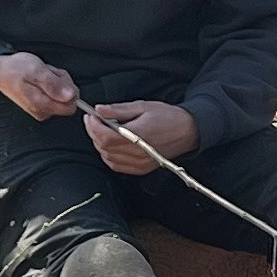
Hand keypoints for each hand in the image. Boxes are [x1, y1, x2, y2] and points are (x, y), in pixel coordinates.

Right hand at [0, 52, 81, 120]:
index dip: (69, 90)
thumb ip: (54, 85)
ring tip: (42, 74)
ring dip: (57, 81)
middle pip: (68, 100)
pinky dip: (52, 83)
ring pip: (63, 96)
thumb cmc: (16, 69)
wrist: (0, 72)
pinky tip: (41, 78)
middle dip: (62, 83)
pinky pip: (55, 95)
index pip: (70, 106)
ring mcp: (42, 110)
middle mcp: (43, 112)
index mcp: (42, 105)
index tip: (57, 78)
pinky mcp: (41, 106)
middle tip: (47, 73)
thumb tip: (71, 96)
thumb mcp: (36, 71)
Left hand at [83, 100, 197, 174]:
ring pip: (108, 158)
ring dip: (100, 144)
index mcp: (139, 135)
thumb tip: (99, 110)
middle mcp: (139, 152)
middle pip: (105, 148)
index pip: (106, 136)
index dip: (93, 127)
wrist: (187, 131)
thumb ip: (118, 110)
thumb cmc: (167, 117)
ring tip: (102, 131)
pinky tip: (110, 145)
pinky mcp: (141, 169)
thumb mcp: (142, 106)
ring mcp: (140, 163)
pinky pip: (116, 166)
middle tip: (93, 121)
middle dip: (94, 133)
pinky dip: (108, 155)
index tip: (90, 116)